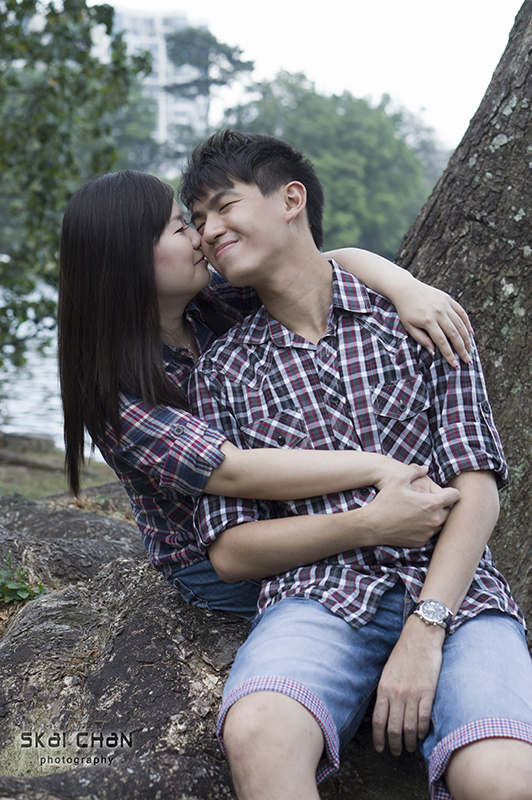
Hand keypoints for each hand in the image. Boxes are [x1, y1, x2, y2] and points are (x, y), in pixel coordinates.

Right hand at [368, 462, 459, 547]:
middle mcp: (435, 520)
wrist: (373, 525)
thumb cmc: (386, 501)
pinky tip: (413, 521)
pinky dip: (426, 527)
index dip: (450, 491)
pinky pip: (430, 533)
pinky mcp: (422, 542)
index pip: (455, 496)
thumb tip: (425, 468)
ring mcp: (429, 532)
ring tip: (422, 511)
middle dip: (444, 505)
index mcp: (432, 503)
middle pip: (451, 511)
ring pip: (441, 523)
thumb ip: (414, 470)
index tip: (442, 491)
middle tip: (431, 500)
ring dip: (436, 517)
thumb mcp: (398, 479)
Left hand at [372, 615, 443, 754]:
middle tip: (396, 752)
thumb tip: (384, 713)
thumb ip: (385, 692)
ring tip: (409, 747)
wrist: (420, 637)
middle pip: (393, 728)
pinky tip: (421, 735)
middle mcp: (396, 694)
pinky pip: (424, 718)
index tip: (380, 748)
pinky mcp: (428, 692)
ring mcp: (413, 694)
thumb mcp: (387, 672)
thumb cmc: (403, 654)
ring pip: (409, 727)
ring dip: (409, 742)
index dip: (378, 738)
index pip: (378, 720)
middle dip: (394, 744)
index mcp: (384, 688)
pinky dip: (422, 730)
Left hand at [393, 279, 472, 367]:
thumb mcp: (409, 327)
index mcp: (428, 321)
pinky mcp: (448, 299)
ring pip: (460, 324)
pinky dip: (467, 323)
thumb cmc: (405, 310)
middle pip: (454, 334)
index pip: (442, 342)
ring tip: (470, 350)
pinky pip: (461, 312)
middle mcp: (439, 312)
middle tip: (468, 361)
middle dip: (462, 349)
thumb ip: (421, 339)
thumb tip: (434, 351)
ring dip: (467, 338)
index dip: (450, 355)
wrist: (405, 289)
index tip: (455, 364)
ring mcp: (445, 304)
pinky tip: (470, 333)